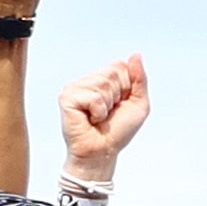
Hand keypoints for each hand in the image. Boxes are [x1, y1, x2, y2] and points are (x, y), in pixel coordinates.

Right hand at [58, 53, 150, 188]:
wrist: (102, 151)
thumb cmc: (118, 131)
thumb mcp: (139, 104)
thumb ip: (139, 79)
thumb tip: (136, 54)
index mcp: (103, 78)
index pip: (121, 65)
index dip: (127, 87)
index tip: (120, 104)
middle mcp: (88, 80)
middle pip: (113, 73)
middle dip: (118, 96)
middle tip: (108, 113)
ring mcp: (75, 87)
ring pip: (103, 84)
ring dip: (107, 106)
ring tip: (98, 117)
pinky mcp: (67, 96)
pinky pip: (93, 97)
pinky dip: (98, 111)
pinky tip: (90, 119)